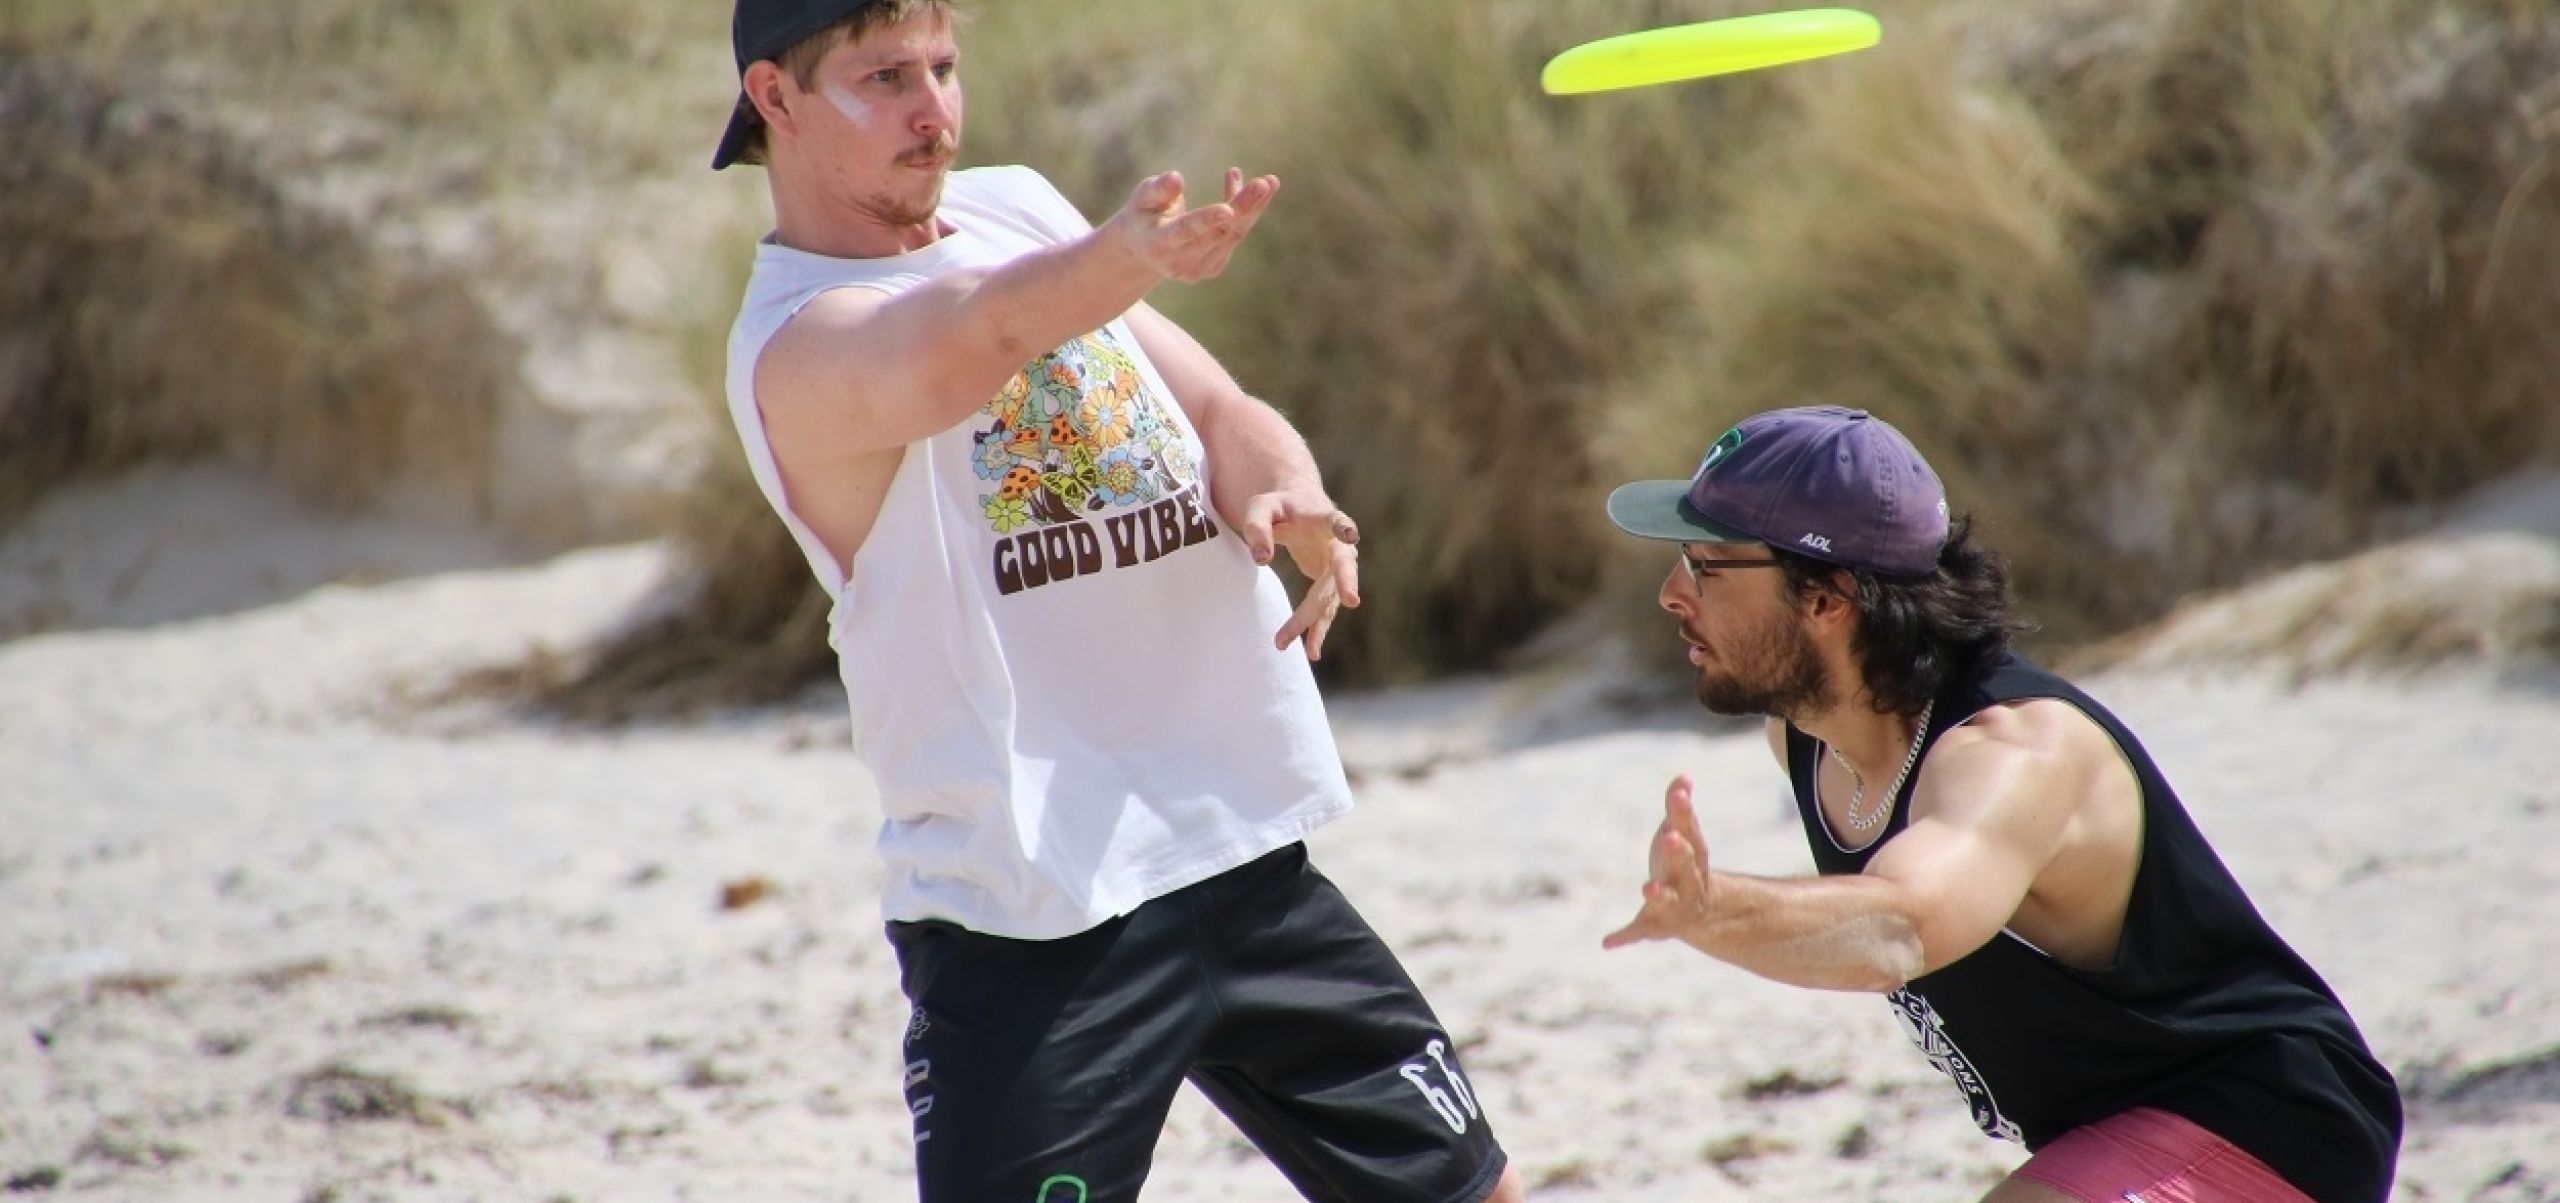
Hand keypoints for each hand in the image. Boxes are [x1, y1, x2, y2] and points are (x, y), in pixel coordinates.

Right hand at [1106, 168, 1278, 283]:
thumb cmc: (1143, 214)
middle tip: (1263, 184)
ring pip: (1232, 235)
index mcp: (1158, 244)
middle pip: (1218, 233)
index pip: (1186, 232)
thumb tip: (1177, 178)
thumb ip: (1158, 189)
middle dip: (1242, 207)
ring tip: (1271, 182)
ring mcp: (1198, 270)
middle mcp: (1179, 262)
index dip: (1207, 220)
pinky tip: (1257, 188)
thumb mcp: (1143, 197)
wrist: (1142, 250)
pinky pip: (1234, 236)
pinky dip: (1247, 211)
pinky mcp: (1212, 268)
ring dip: (1253, 208)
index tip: (1228, 209)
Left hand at [1238, 490, 1360, 659]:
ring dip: (1317, 621)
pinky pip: (1324, 608)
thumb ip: (1258, 528)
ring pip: (1330, 596)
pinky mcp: (1329, 584)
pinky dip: (1316, 629)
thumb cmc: (1278, 506)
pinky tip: (1311, 651)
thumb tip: (1261, 561)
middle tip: (1350, 599)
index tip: (1351, 535)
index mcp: (1324, 518)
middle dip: (1346, 583)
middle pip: (1343, 566)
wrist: (1297, 510)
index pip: (1337, 521)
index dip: (1344, 527)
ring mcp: (1337, 567)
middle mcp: (1338, 545)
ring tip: (1310, 651)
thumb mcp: (1260, 508)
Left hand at [1603, 776, 1714, 949]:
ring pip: (1668, 901)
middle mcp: (1688, 881)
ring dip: (1658, 894)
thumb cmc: (1682, 864)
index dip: (1684, 813)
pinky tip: (1607, 942)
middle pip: (1686, 865)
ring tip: (1647, 888)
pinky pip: (1641, 932)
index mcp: (1694, 855)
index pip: (1691, 831)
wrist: (1699, 912)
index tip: (1678, 794)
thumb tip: (1683, 776)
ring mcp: (1674, 905)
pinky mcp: (1655, 926)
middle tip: (1669, 837)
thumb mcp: (1681, 835)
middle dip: (1678, 852)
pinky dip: (1626, 937)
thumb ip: (1679, 809)